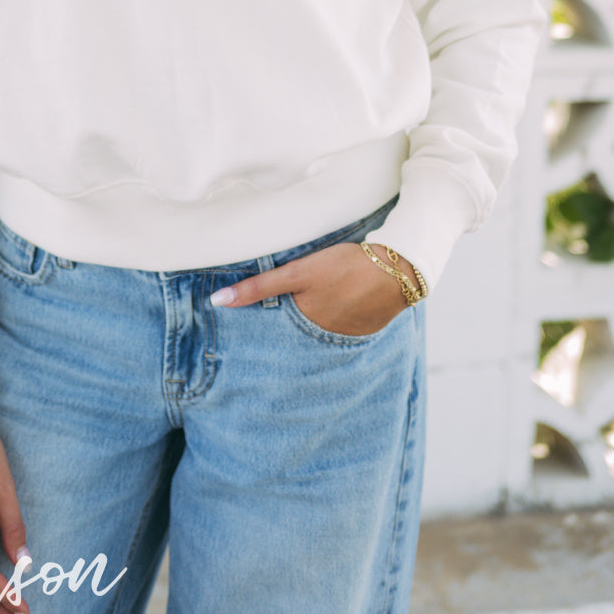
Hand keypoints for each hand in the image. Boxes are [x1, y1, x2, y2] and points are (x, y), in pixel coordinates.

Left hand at [211, 241, 417, 335]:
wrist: (397, 270)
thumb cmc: (345, 267)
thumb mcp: (299, 273)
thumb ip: (260, 287)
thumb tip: (217, 301)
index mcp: (303, 323)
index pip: (274, 336)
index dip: (258, 337)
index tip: (239, 345)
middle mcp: (321, 336)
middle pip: (294, 338)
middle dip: (281, 339)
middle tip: (263, 340)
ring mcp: (344, 336)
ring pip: (316, 336)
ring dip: (307, 332)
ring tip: (299, 324)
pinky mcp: (362, 330)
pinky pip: (338, 333)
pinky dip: (332, 325)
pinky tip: (333, 313)